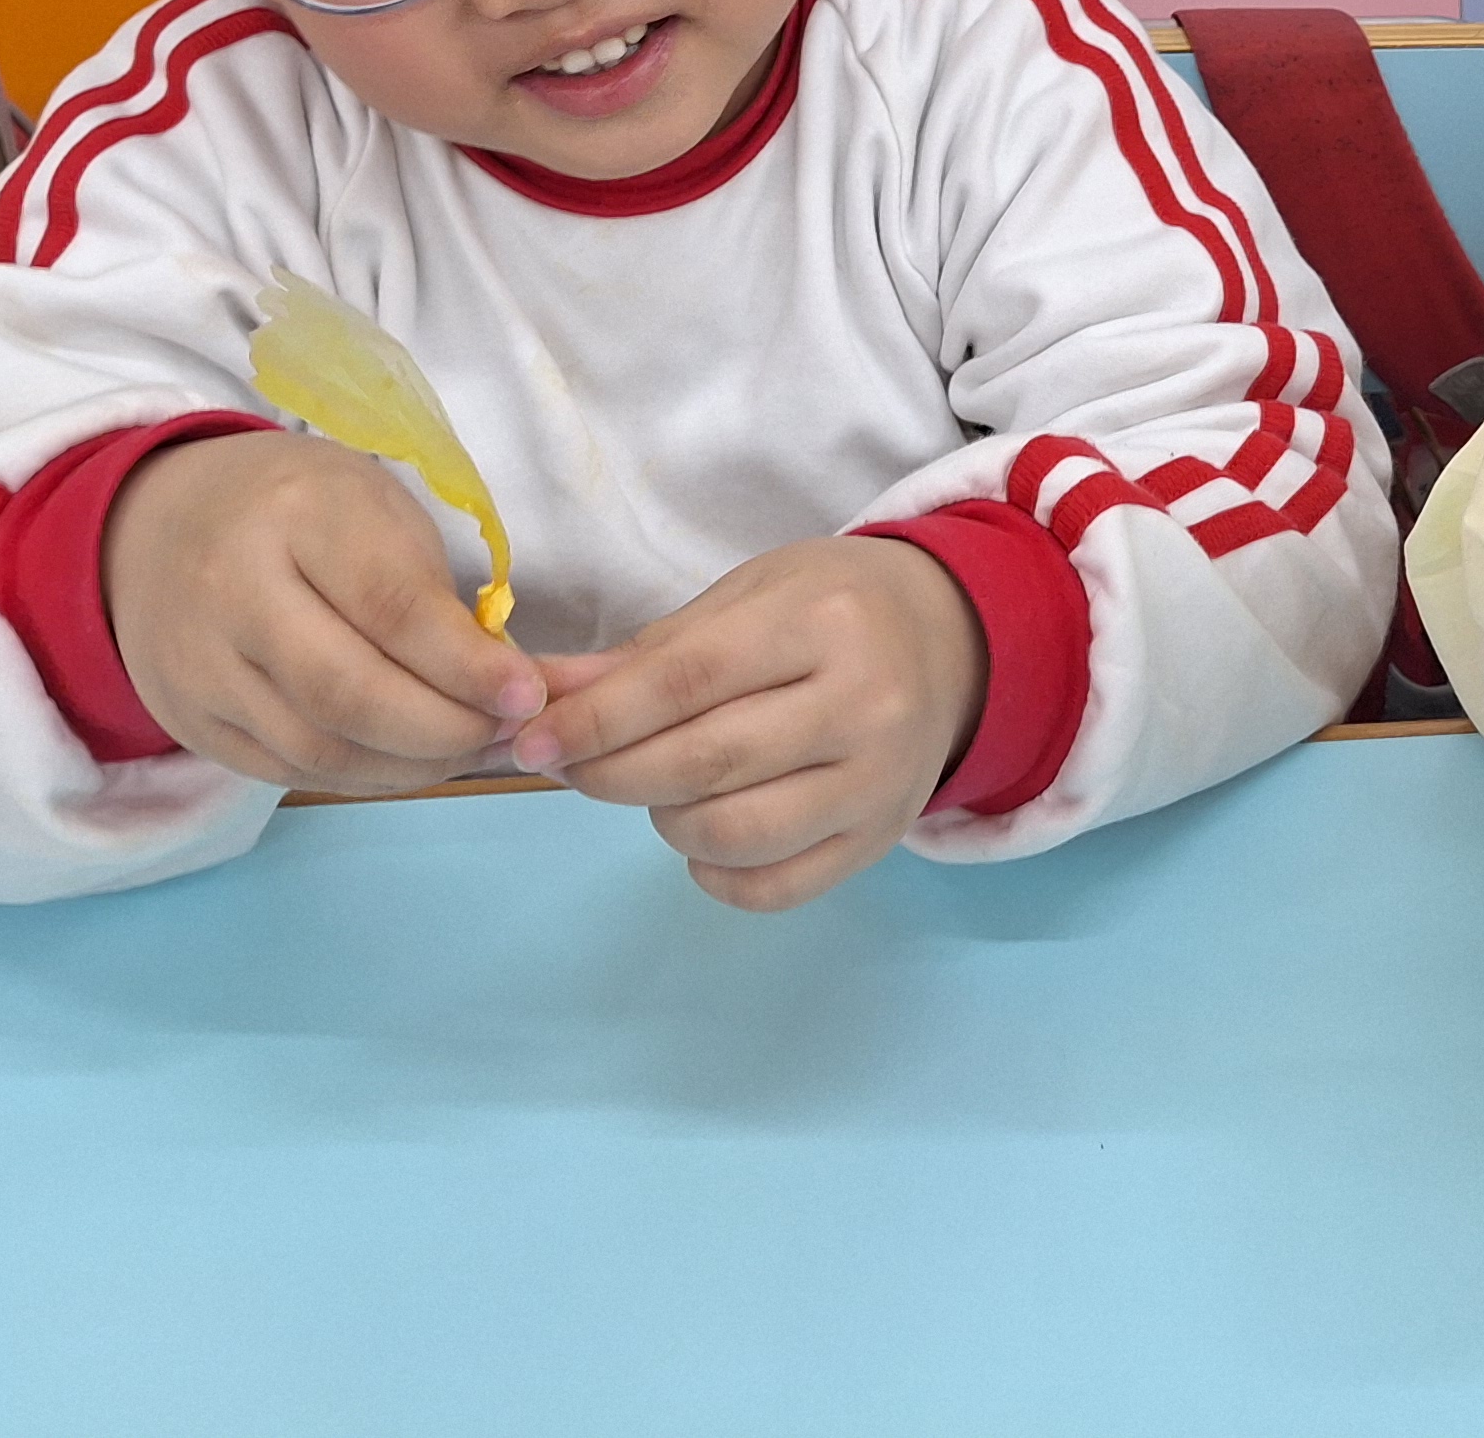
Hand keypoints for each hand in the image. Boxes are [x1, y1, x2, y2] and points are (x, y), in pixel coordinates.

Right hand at [104, 429, 544, 792]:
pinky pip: (287, 771)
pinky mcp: (187, 721)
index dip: (466, 664)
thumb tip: (502, 683)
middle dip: (444, 729)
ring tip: (470, 749)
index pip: (390, 605)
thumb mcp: (372, 507)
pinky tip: (408, 761)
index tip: (527, 694)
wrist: (159, 526)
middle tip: (506, 732)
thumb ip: (429, 589)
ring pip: (319, 748)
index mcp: (296, 513)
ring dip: (411, 765)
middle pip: (348, 693)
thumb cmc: (299, 509)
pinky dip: (363, 776)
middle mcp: (233, 590)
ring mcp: (199, 664)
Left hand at [507, 537, 985, 911]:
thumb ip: (648, 652)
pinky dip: (713, 873)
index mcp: (823, 622)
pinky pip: (774, 888)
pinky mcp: (882, 839)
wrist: (955, 639)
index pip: (686, 682)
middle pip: (704, 765)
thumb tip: (543, 698)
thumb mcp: (748, 595)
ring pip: (734, 834)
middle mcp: (863, 705)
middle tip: (566, 765)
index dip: (595, 720)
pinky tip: (701, 833)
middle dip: (609, 773)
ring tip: (656, 785)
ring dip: (662, 818)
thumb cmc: (833, 605)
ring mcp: (879, 782)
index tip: (528, 741)